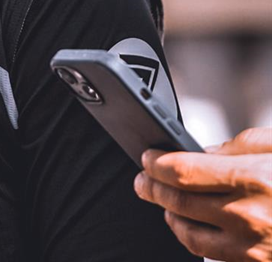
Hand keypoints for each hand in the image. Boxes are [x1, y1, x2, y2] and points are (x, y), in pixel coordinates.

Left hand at [133, 128, 271, 261]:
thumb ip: (242, 145)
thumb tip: (207, 152)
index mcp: (254, 179)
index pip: (182, 171)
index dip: (156, 164)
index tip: (148, 158)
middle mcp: (250, 216)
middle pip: (178, 202)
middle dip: (152, 188)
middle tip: (142, 179)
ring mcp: (254, 247)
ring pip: (189, 234)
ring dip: (169, 215)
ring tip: (164, 201)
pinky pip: (211, 255)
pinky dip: (193, 238)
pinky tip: (191, 225)